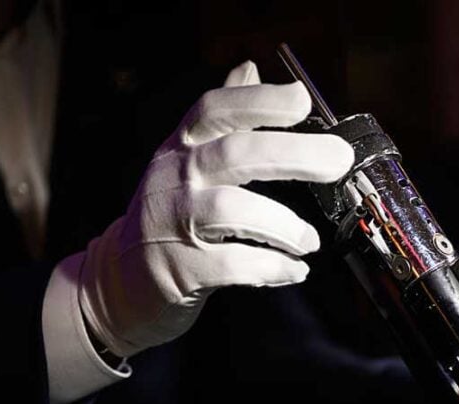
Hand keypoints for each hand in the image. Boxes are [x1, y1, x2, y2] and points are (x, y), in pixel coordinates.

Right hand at [79, 61, 353, 357]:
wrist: (120, 280)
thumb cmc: (168, 215)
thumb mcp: (186, 159)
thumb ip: (223, 117)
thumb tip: (250, 68)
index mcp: (183, 147)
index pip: (216, 109)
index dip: (259, 100)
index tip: (302, 99)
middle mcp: (177, 177)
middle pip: (235, 154)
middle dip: (293, 153)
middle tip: (337, 161)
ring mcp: (175, 222)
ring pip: (232, 210)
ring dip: (283, 224)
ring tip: (309, 240)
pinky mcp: (180, 268)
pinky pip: (233, 265)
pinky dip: (271, 267)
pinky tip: (294, 269)